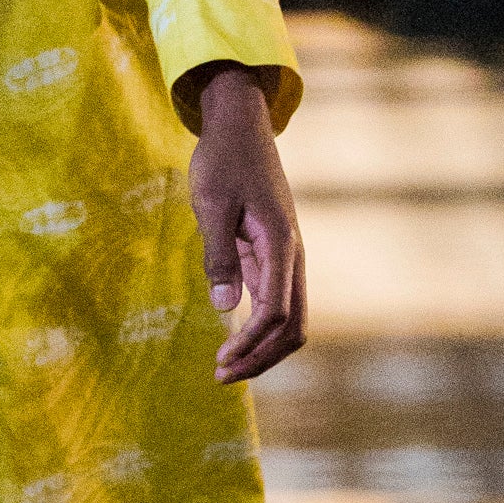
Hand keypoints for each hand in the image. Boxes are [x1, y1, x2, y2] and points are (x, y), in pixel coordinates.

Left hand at [184, 66, 306, 383]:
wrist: (240, 127)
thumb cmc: (223, 160)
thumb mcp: (211, 204)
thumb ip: (218, 254)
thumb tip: (225, 308)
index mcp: (281, 243)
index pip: (276, 311)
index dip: (250, 343)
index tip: (220, 362)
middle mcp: (292, 256)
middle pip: (292, 326)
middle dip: (261, 357)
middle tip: (222, 376)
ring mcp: (286, 258)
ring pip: (289, 319)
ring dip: (263, 348)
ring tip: (228, 366)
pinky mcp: (273, 256)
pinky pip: (276, 303)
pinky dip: (260, 329)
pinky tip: (235, 340)